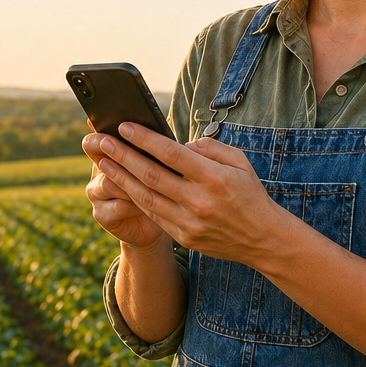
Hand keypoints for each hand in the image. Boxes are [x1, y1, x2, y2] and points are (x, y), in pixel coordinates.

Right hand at [82, 132, 168, 250]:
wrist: (160, 222)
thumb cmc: (162, 185)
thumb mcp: (160, 164)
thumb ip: (156, 149)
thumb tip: (166, 136)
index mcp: (109, 153)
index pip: (97, 137)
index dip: (99, 128)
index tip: (109, 122)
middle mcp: (98, 171)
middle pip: (96, 154)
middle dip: (112, 149)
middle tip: (121, 144)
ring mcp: (97, 193)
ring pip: (108, 181)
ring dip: (130, 182)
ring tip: (152, 183)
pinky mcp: (102, 214)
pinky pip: (116, 206)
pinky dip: (134, 205)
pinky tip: (150, 206)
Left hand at [91, 123, 292, 265]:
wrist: (263, 239)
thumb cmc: (250, 194)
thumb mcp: (239, 163)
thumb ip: (208, 148)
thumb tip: (179, 144)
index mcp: (214, 178)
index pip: (171, 154)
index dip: (145, 139)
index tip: (124, 126)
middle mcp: (199, 201)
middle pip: (151, 175)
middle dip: (123, 156)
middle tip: (102, 142)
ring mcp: (189, 221)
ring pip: (145, 197)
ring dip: (121, 178)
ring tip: (103, 162)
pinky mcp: (184, 237)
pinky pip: (153, 214)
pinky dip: (135, 198)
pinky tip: (122, 185)